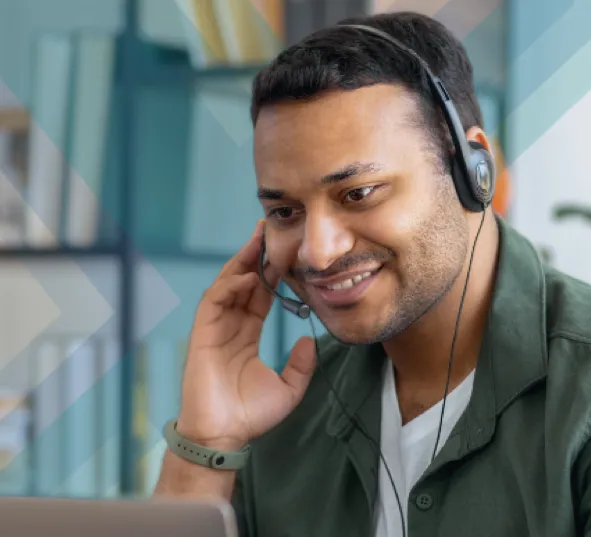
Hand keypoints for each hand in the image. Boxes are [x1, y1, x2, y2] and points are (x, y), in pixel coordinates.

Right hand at [176, 219, 316, 450]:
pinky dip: (229, 286)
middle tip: (271, 229)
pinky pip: (214, 302)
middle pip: (243, 282)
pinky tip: (247, 275)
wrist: (224, 437)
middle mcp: (230, 327)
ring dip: (242, 262)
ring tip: (259, 240)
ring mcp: (214, 329)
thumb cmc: (250, 416)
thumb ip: (301, 364)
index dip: (273, 273)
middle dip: (256, 255)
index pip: (261, 295)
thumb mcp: (288, 388)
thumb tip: (308, 340)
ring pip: (227, 285)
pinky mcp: (202, 335)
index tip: (287, 251)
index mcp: (246, 335)